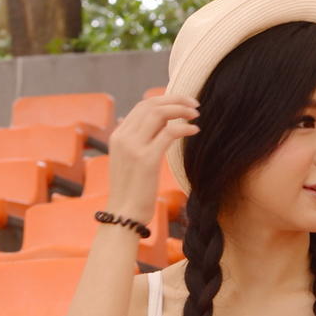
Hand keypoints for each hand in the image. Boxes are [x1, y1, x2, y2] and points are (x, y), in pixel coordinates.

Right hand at [105, 93, 198, 227]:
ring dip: (181, 110)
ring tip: (196, 114)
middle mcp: (123, 137)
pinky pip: (169, 133)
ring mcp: (133, 147)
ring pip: (159, 113)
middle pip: (151, 104)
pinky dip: (184, 128)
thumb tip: (156, 131)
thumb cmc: (130, 193)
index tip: (182, 103)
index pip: (142, 106)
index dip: (165, 99)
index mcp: (118, 136)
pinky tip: (195, 131)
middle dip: (176, 99)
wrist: (123, 216)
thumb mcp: (129, 163)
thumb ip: (138, 144)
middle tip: (195, 104)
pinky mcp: (146, 159)